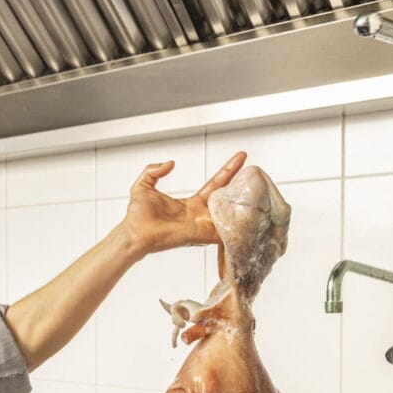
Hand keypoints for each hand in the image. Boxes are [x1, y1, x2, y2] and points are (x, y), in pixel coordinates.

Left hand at [119, 151, 246, 256]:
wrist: (133, 233)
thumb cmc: (137, 216)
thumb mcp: (143, 186)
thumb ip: (153, 171)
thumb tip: (170, 163)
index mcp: (190, 204)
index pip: (214, 184)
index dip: (227, 171)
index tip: (240, 157)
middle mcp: (199, 214)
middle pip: (226, 197)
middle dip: (241, 183)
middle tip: (255, 171)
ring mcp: (202, 225)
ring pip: (229, 214)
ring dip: (243, 203)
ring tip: (259, 187)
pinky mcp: (202, 235)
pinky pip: (224, 231)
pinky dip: (237, 225)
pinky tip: (251, 213)